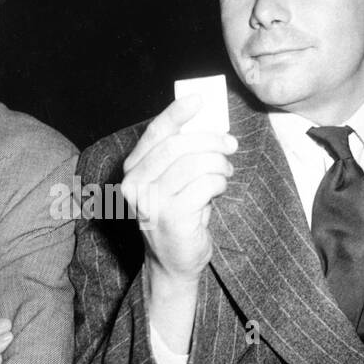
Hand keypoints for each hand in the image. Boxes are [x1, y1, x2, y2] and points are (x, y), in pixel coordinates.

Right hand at [121, 95, 236, 282]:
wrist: (173, 263)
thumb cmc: (178, 216)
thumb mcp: (172, 182)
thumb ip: (179, 155)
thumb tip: (207, 123)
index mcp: (132, 170)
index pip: (155, 132)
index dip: (178, 112)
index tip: (201, 100)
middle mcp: (135, 185)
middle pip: (178, 145)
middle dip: (211, 140)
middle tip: (230, 144)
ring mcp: (151, 202)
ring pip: (195, 163)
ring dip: (219, 164)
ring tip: (225, 172)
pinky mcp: (172, 217)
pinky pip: (205, 184)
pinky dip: (219, 183)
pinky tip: (219, 189)